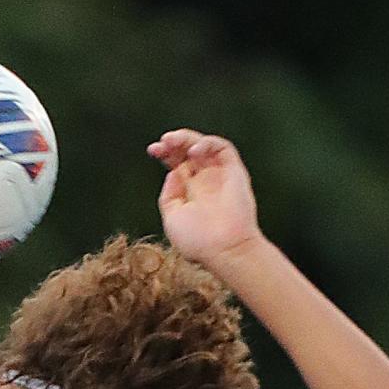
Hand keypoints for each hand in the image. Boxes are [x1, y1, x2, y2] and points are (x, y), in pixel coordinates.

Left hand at [148, 129, 263, 267]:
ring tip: (172, 140)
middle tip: (162, 143)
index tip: (153, 150)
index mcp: (190, 192)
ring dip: (187, 138)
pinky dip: (207, 144)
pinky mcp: (235, 172)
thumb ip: (169, 194)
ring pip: (204, 146)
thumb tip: (173, 172)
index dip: (165, 154)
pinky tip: (194, 151)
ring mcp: (220, 175)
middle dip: (173, 144)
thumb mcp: (171, 218)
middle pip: (188, 153)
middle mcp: (205, 181)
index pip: (177, 165)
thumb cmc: (198, 242)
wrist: (224, 249)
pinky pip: (223, 148)